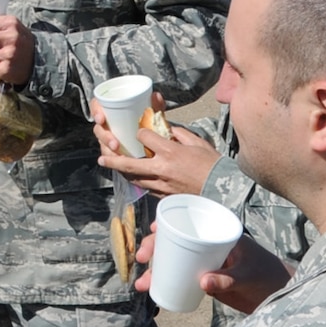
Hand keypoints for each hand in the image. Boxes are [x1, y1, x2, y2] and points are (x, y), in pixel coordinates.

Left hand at [92, 96, 218, 195]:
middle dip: (113, 160)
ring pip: (134, 179)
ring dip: (122, 172)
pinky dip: (137, 181)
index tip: (140, 131)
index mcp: (170, 152)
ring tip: (112, 167)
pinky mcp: (165, 196)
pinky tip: (133, 177)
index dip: (140, 133)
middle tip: (102, 157)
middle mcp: (162, 169)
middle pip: (129, 164)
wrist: (223, 188)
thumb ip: (179, 134)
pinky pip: (146, 187)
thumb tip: (167, 130)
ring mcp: (162, 185)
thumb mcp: (197, 142)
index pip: (144, 137)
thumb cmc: (213, 164)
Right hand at [133, 230, 290, 315]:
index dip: (168, 224)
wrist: (280, 296)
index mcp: (219, 233)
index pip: (190, 221)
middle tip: (141, 259)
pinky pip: (180, 276)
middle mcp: (209, 244)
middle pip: (175, 240)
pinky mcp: (205, 279)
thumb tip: (201, 283)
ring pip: (174, 260)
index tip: (153, 232)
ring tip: (143, 284)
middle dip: (155, 248)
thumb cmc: (268, 277)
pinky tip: (152, 289)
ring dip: (156, 270)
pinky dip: (165, 282)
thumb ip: (226, 279)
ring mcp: (206, 262)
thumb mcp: (247, 275)